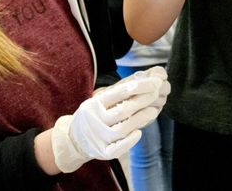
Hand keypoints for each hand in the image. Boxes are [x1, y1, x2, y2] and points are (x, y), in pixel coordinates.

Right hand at [51, 67, 170, 172]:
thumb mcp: (99, 100)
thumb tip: (145, 79)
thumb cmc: (94, 115)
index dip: (140, 87)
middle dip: (144, 100)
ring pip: (122, 129)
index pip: (119, 93)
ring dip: (141, 119)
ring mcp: (98, 137)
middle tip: (157, 93)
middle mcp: (94, 120)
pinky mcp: (103, 152)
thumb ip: (119, 92)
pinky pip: (117, 149)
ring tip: (153, 111)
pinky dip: (129, 141)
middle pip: (123, 110)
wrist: (74, 139)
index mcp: (94, 104)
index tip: (156, 82)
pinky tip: (139, 132)